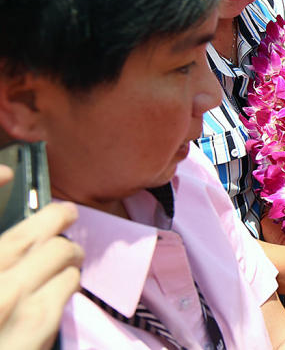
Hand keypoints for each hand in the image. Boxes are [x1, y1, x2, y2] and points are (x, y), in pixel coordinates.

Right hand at [0, 163, 82, 349]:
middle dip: (53, 219)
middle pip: (29, 231)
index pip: (4, 226)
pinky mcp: (38, 319)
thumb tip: (5, 201)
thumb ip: (8, 252)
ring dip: (66, 251)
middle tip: (65, 214)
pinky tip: (64, 283)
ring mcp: (10, 297)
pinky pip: (68, 281)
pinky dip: (69, 278)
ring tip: (67, 256)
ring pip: (57, 251)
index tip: (8, 173)